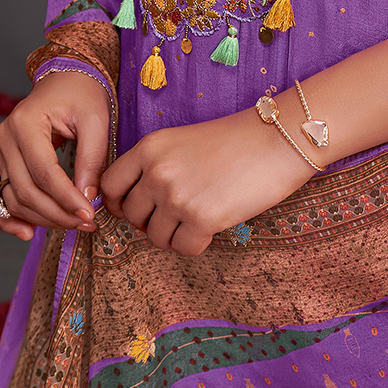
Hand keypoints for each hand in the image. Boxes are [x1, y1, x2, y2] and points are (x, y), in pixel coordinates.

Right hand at [0, 71, 112, 241]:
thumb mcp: (95, 120)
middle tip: (87, 224)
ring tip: (74, 225)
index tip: (90, 215)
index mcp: (25, 123)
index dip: (66, 198)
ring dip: (42, 219)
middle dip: (57, 213)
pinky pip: (2, 196)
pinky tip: (28, 234)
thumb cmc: (83, 94)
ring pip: (15, 198)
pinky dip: (10, 218)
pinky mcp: (5, 162)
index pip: (44, 172)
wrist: (67, 79)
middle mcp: (6, 138)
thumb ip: (91, 159)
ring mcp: (2, 151)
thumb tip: (86, 198)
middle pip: (26, 190)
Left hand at [101, 99, 314, 256]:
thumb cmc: (237, 139)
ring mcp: (177, 196)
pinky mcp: (201, 219)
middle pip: (132, 215)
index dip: (119, 202)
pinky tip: (211, 227)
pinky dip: (195, 244)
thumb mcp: (184, 141)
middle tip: (176, 215)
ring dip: (174, 235)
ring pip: (155, 236)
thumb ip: (157, 166)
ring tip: (197, 220)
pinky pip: (183, 249)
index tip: (137, 207)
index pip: (109, 186)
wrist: (279, 138)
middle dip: (151, 220)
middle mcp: (157, 171)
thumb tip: (139, 204)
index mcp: (150, 148)